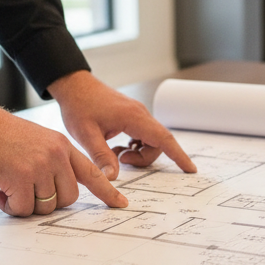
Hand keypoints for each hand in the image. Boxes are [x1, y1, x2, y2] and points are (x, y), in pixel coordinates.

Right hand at [0, 101, 128, 215]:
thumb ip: (52, 163)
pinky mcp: (21, 176)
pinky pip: (23, 209)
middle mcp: (56, 155)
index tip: (121, 203)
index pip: (92, 172)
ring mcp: (40, 165)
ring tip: (8, 189)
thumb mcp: (37, 142)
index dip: (106, 191)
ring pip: (46, 207)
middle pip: (68, 199)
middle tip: (26, 193)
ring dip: (25, 205)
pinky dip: (10, 207)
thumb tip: (55, 195)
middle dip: (49, 204)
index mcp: (63, 146)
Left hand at [48, 71, 195, 179]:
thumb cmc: (79, 105)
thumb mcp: (86, 135)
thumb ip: (101, 157)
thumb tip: (113, 178)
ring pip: (151, 140)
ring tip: (114, 153)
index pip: (164, 139)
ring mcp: (137, 114)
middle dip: (144, 158)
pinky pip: (143, 135)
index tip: (190, 169)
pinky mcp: (132, 116)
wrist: (74, 85)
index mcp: (133, 117)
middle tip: (120, 160)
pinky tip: (115, 147)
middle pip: (158, 143)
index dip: (179, 156)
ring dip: (138, 152)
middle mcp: (140, 114)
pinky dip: (134, 145)